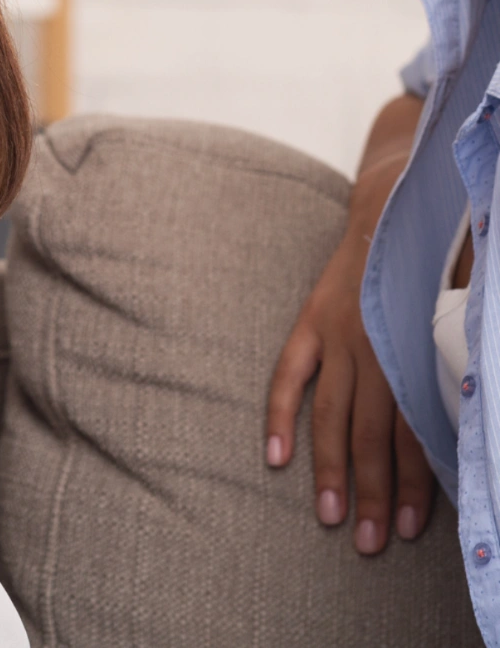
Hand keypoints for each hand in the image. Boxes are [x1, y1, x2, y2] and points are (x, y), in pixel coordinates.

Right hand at [266, 223, 434, 553]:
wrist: (392, 207)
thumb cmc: (439, 266)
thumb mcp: (462, 306)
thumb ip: (463, 349)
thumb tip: (477, 400)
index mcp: (412, 349)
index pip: (413, 431)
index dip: (415, 484)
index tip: (413, 531)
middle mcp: (371, 346)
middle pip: (367, 433)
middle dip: (371, 493)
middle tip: (371, 544)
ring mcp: (335, 333)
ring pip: (329, 413)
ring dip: (328, 469)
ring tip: (331, 517)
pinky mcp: (309, 320)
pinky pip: (288, 373)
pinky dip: (279, 414)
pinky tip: (275, 457)